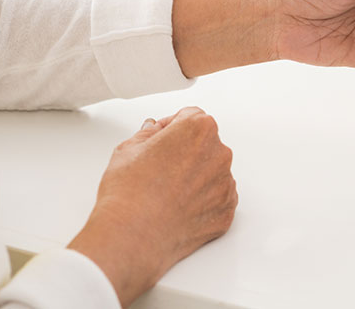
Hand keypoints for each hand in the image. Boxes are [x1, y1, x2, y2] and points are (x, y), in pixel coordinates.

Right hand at [69, 108, 236, 306]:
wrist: (131, 237)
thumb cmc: (127, 193)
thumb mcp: (127, 149)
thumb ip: (148, 133)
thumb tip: (155, 129)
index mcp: (199, 129)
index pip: (191, 117)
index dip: (171, 128)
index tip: (160, 140)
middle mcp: (220, 153)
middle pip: (204, 144)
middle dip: (186, 152)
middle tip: (159, 170)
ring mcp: (226, 183)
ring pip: (212, 172)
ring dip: (196, 177)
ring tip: (167, 193)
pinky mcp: (227, 210)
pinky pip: (217, 198)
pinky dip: (202, 202)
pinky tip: (178, 208)